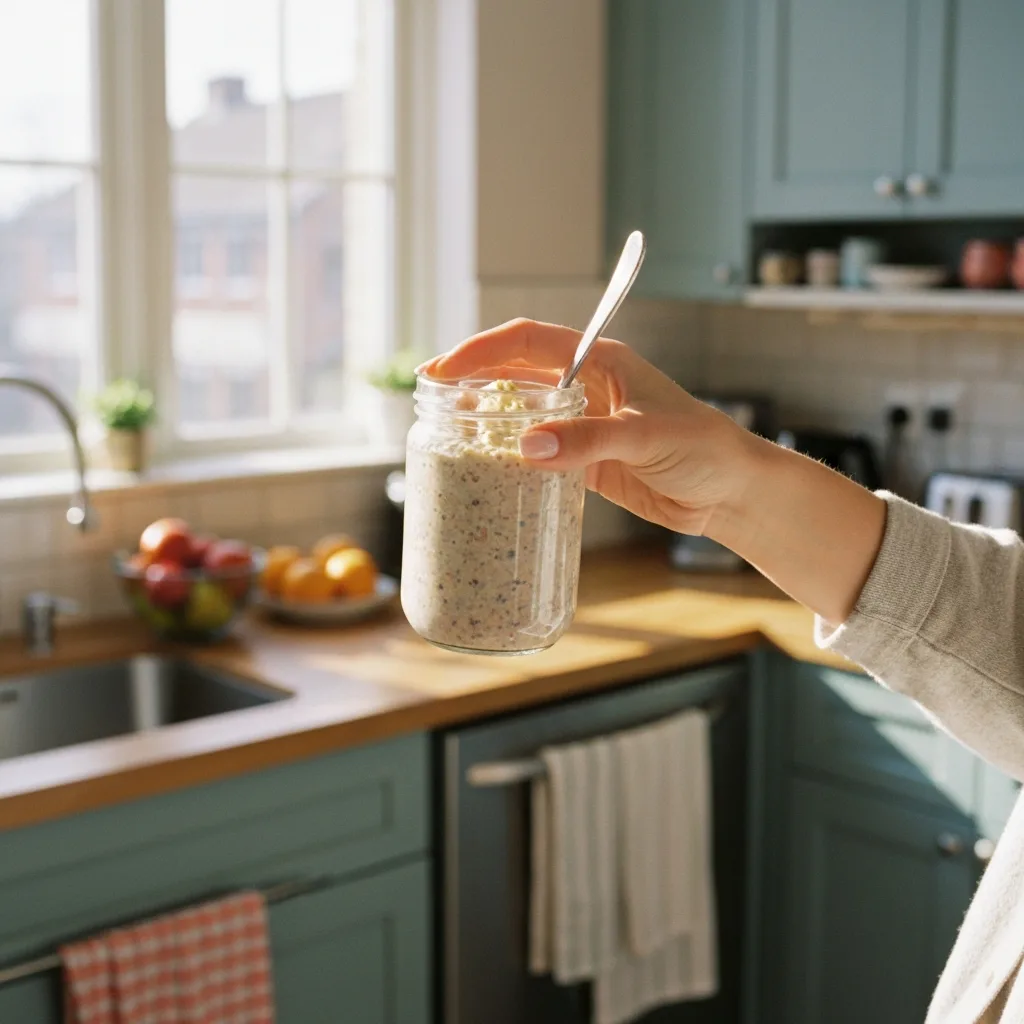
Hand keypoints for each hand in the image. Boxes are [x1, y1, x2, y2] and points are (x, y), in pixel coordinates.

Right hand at [419, 318, 756, 536]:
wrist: (729, 491)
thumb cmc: (703, 447)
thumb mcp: (647, 436)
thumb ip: (589, 441)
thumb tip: (527, 446)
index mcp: (600, 361)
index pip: (528, 341)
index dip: (482, 350)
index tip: (444, 368)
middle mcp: (585, 387)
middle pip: (515, 372)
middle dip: (472, 379)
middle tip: (429, 398)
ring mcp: (581, 424)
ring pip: (521, 411)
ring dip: (485, 416)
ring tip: (445, 429)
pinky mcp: (584, 462)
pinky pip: (536, 451)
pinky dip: (508, 454)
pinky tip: (485, 463)